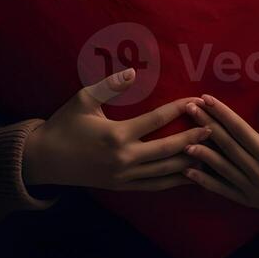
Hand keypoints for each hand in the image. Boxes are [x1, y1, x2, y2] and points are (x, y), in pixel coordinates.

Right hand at [22, 68, 207, 191]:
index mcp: (116, 135)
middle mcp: (123, 158)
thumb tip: (133, 71)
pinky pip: (154, 186)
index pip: (155, 121)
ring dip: (189, 162)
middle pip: (168, 150)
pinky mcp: (122, 187)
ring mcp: (124, 176)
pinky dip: (174, 181)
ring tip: (210, 152)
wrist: (44, 160)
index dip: (177, 110)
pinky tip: (190, 174)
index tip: (195, 101)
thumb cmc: (64, 125)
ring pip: (165, 172)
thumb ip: (110, 84)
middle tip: (214, 128)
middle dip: (193, 138)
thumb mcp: (83, 99)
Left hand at [182, 91, 258, 226]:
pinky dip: (204, 181)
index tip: (206, 98)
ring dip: (200, 151)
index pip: (239, 129)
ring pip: (220, 168)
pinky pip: (222, 190)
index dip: (221, 112)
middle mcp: (257, 172)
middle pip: (225, 145)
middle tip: (188, 108)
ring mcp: (250, 189)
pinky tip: (189, 171)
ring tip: (182, 137)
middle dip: (205, 124)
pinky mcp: (248, 201)